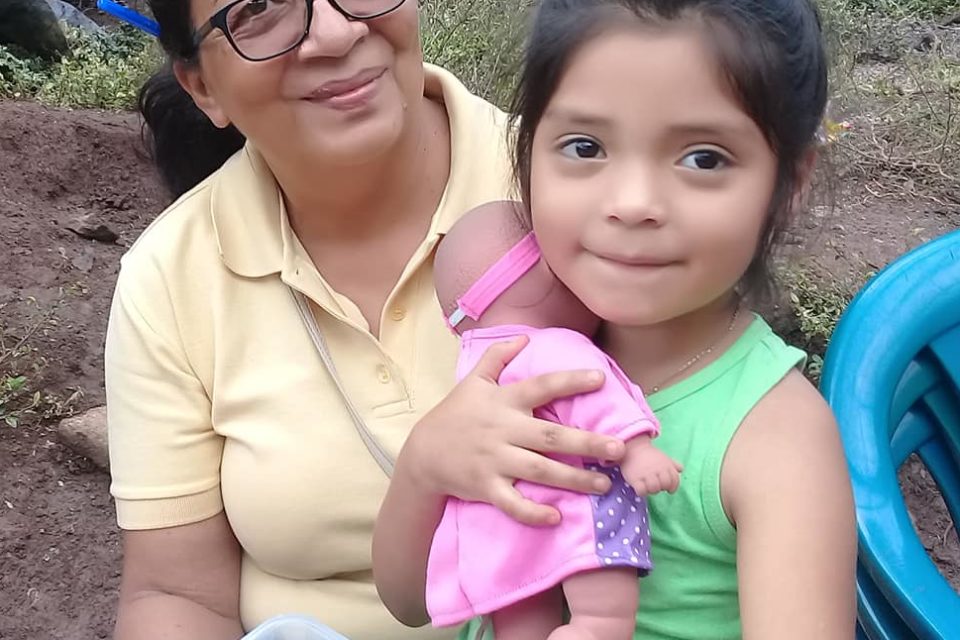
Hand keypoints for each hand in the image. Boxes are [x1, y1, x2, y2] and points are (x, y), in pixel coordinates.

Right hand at [399, 335, 626, 525]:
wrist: (423, 454)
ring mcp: (494, 460)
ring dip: (573, 479)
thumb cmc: (455, 414)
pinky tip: (556, 517)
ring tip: (604, 485)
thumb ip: (497, 356)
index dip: (570, 382)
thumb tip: (524, 339)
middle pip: (549, 436)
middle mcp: (502, 430)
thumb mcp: (472, 381)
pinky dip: (532, 512)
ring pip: (539, 471)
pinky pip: (511, 503)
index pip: (541, 387)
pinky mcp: (485, 487)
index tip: (600, 380)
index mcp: (503, 401)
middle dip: (586, 443)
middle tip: (619, 450)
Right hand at [620, 436, 682, 496]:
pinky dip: (641, 491)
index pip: (675, 481)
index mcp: (666, 465)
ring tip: (647, 486)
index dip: (673, 487)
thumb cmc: (648, 455)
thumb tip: (680, 469)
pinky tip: (639, 487)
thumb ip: (673, 464)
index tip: (668, 489)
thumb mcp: (662, 457)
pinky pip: (642, 491)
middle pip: (664, 485)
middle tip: (655, 486)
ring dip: (651, 490)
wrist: (632, 448)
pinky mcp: (635, 479)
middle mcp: (658, 470)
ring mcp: (646, 474)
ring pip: (654, 489)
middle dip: (661, 488)